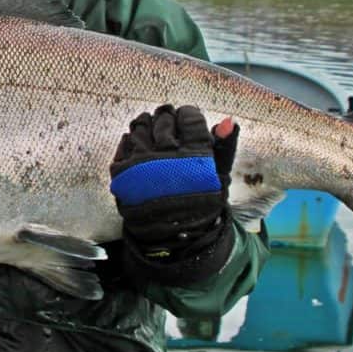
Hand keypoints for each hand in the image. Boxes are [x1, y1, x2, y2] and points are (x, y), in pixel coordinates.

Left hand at [109, 105, 238, 285]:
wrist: (173, 237)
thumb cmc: (200, 204)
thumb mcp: (219, 176)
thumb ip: (224, 146)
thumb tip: (229, 120)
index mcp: (194, 155)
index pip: (189, 118)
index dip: (188, 115)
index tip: (187, 118)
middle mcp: (166, 156)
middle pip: (164, 119)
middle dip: (168, 117)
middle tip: (169, 123)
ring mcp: (141, 163)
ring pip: (141, 126)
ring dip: (148, 124)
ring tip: (153, 132)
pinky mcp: (123, 172)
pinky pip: (124, 142)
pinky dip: (131, 139)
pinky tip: (140, 146)